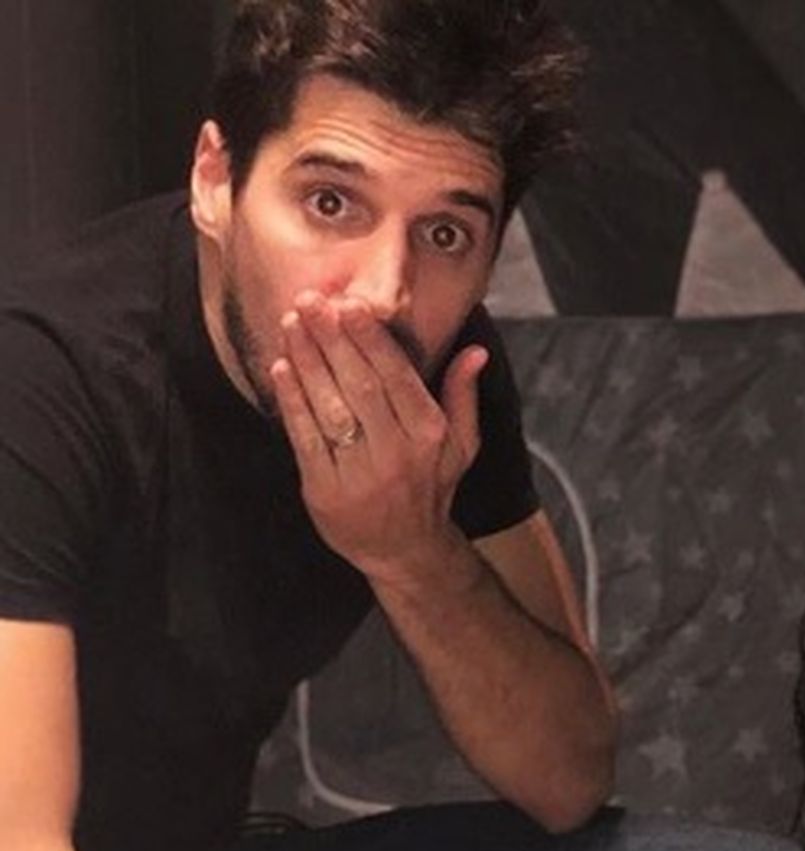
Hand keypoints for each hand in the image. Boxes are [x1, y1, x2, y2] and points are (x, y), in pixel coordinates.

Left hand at [269, 292, 486, 583]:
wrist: (403, 550)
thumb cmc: (430, 486)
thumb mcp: (462, 444)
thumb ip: (464, 395)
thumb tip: (476, 350)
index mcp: (430, 435)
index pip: (397, 379)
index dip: (371, 341)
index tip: (349, 304)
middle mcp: (397, 453)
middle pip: (360, 386)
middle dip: (332, 340)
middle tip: (310, 300)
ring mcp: (359, 474)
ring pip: (330, 408)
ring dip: (307, 362)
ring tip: (292, 323)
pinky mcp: (325, 490)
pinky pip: (305, 438)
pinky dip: (292, 402)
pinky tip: (282, 368)